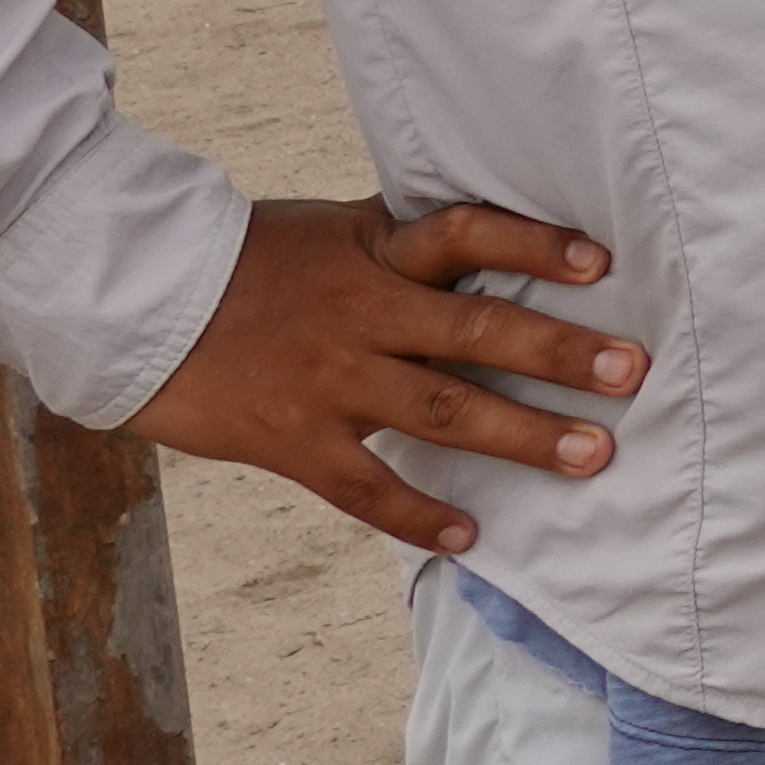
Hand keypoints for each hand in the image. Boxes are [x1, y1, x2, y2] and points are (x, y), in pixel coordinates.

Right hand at [119, 199, 645, 553]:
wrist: (134, 303)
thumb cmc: (248, 262)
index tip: (601, 261)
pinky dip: (421, 516)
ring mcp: (330, 381)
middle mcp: (362, 315)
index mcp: (375, 253)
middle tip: (630, 373)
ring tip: (594, 455)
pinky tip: (472, 538)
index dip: (533, 246)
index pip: (465, 235)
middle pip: (475, 331)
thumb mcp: (333, 230)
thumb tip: (487, 226)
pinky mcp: (291, 441)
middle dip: (559, 355)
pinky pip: (367, 488)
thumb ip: (405, 238)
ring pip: (442, 412)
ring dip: (523, 436)